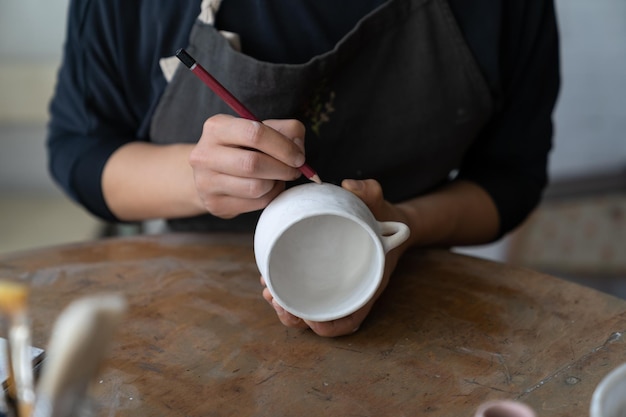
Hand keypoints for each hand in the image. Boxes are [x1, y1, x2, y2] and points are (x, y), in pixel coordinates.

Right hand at [189, 115, 306, 217]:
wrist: (211, 173)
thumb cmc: (243, 147)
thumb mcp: (262, 129)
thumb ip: (287, 130)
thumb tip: (298, 149)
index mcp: (216, 127)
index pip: (254, 134)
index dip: (283, 146)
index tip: (298, 157)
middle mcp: (205, 154)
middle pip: (253, 163)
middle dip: (282, 168)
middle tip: (294, 170)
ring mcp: (206, 182)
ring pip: (255, 188)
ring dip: (276, 184)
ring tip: (277, 177)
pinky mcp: (215, 204)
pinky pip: (255, 203)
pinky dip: (270, 196)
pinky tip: (268, 188)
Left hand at [261, 179, 410, 336]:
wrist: (383, 218)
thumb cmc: (381, 216)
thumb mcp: (379, 202)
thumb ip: (369, 193)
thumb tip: (348, 185)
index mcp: (367, 285)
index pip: (347, 320)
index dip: (325, 325)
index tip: (304, 314)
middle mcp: (348, 293)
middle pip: (320, 321)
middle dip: (294, 317)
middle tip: (274, 297)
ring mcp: (333, 287)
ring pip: (306, 312)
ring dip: (285, 309)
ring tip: (267, 290)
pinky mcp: (320, 278)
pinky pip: (302, 294)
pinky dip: (285, 293)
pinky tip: (269, 280)